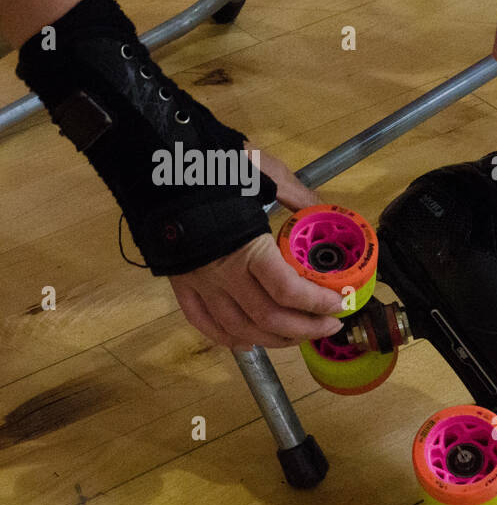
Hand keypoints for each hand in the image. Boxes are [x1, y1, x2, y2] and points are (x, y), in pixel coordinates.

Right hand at [169, 144, 344, 351]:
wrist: (150, 162)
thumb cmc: (210, 164)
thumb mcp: (263, 171)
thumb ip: (296, 194)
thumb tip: (323, 208)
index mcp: (246, 247)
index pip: (288, 291)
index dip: (318, 303)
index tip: (339, 303)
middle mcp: (222, 274)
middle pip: (268, 319)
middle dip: (306, 329)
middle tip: (329, 325)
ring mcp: (199, 284)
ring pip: (239, 330)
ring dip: (275, 340)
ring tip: (299, 335)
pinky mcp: (180, 285)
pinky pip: (204, 324)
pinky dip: (228, 339)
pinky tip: (249, 342)